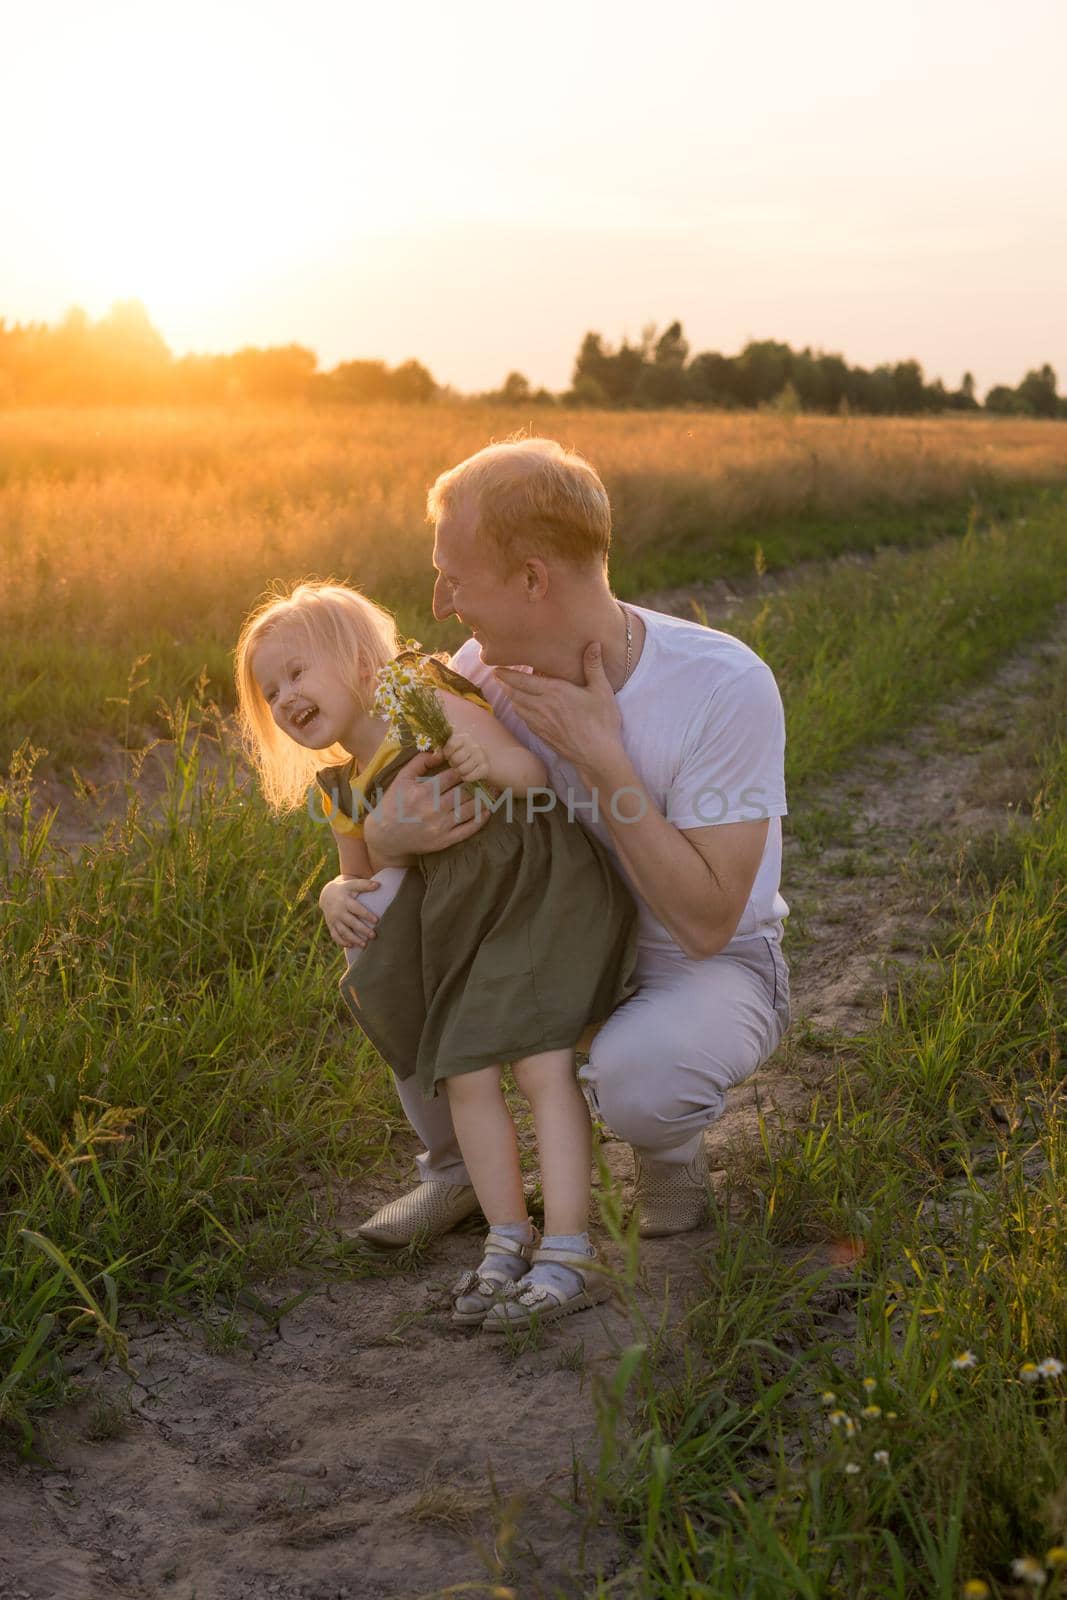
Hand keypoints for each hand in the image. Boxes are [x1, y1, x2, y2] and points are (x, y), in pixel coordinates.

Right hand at [319, 875, 380, 949]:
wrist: (327, 894)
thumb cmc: (345, 889)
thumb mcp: (352, 884)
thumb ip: (364, 885)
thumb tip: (379, 885)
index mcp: (344, 900)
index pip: (356, 909)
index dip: (366, 915)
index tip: (377, 920)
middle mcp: (338, 911)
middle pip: (351, 922)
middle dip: (362, 930)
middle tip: (373, 936)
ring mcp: (333, 920)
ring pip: (343, 931)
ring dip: (354, 939)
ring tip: (365, 945)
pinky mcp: (331, 926)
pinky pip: (335, 936)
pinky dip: (342, 942)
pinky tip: (351, 946)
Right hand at [362, 749, 488, 864]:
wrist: (384, 836)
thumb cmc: (394, 804)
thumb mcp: (401, 778)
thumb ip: (420, 762)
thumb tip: (440, 751)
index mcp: (424, 792)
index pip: (453, 776)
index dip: (464, 769)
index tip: (470, 765)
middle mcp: (434, 809)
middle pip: (464, 792)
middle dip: (476, 783)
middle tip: (486, 777)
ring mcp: (440, 826)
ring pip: (469, 810)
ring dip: (482, 799)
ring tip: (490, 791)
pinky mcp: (444, 841)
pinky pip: (468, 830)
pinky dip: (480, 820)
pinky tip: (486, 811)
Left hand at [442, 730, 489, 782]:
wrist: (483, 762)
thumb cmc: (463, 755)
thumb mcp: (453, 748)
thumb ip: (442, 749)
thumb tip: (435, 754)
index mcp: (464, 738)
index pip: (451, 745)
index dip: (447, 753)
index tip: (448, 756)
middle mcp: (474, 745)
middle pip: (455, 759)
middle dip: (453, 764)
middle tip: (455, 764)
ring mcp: (481, 756)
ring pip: (462, 769)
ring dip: (459, 772)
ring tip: (461, 769)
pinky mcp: (486, 768)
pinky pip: (469, 777)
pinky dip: (466, 778)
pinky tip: (468, 775)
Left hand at [494, 643, 622, 775]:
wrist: (597, 756)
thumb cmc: (601, 722)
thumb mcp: (601, 690)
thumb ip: (593, 666)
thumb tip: (594, 644)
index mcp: (554, 692)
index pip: (522, 680)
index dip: (506, 674)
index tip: (496, 668)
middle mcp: (542, 706)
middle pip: (514, 693)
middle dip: (505, 683)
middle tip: (498, 675)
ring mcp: (540, 723)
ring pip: (517, 707)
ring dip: (511, 697)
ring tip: (508, 689)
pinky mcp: (542, 735)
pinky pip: (524, 720)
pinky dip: (519, 711)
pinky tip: (523, 708)